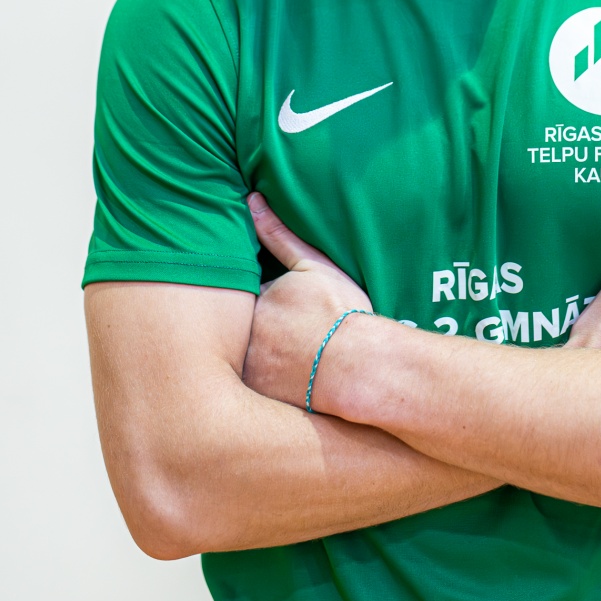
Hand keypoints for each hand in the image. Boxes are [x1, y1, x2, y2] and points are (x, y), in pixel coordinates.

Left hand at [242, 193, 372, 408]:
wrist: (361, 368)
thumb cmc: (343, 315)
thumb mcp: (314, 268)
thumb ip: (280, 236)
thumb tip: (253, 202)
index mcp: (254, 300)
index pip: (244, 295)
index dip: (264, 302)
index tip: (285, 311)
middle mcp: (243, 335)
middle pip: (238, 328)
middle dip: (254, 331)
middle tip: (288, 337)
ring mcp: (247, 369)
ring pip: (242, 358)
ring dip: (255, 358)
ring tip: (287, 360)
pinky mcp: (257, 399)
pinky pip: (249, 390)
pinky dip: (262, 384)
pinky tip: (285, 383)